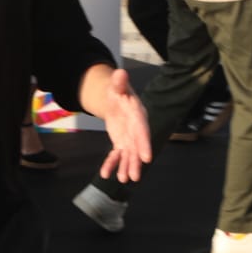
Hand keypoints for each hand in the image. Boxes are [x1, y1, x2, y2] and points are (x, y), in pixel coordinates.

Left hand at [97, 69, 151, 183]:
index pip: (142, 131)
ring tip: (123, 179)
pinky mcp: (121, 143)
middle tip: (135, 176)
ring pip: (128, 155)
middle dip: (136, 162)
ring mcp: (129, 138)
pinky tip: (105, 174)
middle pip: (137, 147)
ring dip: (126, 167)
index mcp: (137, 116)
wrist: (116, 99)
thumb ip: (119, 82)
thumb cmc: (119, 91)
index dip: (144, 144)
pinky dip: (111, 164)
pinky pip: (117, 155)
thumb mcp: (117, 86)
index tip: (146, 158)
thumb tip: (120, 73)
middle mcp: (136, 129)